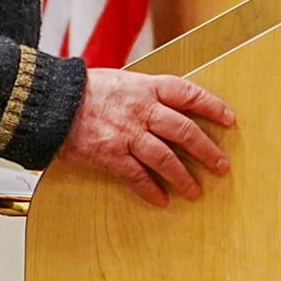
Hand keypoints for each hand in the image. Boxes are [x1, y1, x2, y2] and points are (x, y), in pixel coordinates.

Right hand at [59, 68, 233, 206]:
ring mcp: (126, 133)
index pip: (188, 94)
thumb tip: (170, 108)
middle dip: (207, 150)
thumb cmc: (86, 90)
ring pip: (165, 158)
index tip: (230, 119)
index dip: (212, 106)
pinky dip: (150, 189)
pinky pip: (136, 176)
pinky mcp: (109, 154)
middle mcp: (141, 109)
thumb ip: (146, 94)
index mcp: (146, 87)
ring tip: (195, 191)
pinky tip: (161, 199)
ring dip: (183, 177)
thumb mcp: (122, 81)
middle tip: (222, 166)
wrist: (50, 102)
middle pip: (184, 131)